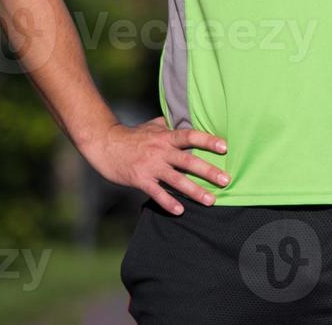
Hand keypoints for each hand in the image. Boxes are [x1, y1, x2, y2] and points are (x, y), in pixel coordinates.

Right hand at [85, 117, 228, 214]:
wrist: (104, 144)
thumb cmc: (132, 135)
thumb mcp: (153, 125)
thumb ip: (171, 125)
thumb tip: (185, 120)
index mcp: (166, 136)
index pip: (191, 136)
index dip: (208, 141)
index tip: (225, 147)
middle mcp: (161, 151)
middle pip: (189, 161)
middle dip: (209, 171)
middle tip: (226, 180)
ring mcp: (151, 166)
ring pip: (176, 180)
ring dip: (195, 191)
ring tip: (211, 200)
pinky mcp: (140, 179)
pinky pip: (156, 193)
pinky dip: (168, 202)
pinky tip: (180, 211)